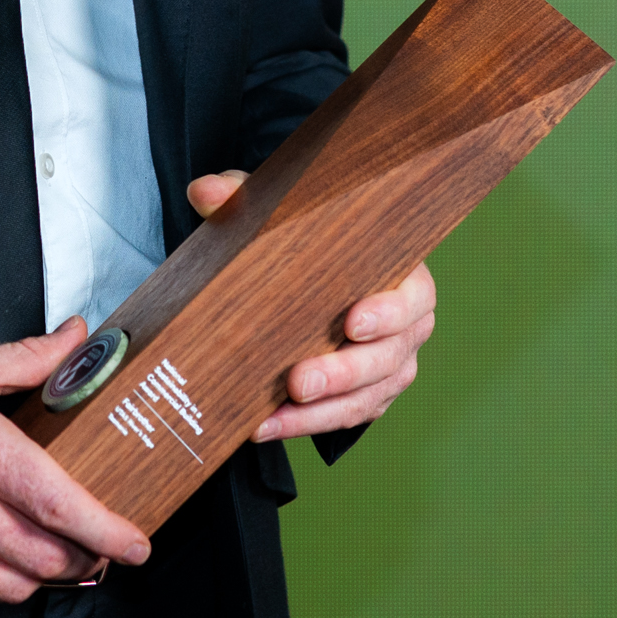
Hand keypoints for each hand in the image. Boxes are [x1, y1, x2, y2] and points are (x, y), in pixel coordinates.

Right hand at [0, 318, 152, 600]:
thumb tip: (75, 340)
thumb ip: (27, 360)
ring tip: (55, 549)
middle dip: (88, 558)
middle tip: (103, 544)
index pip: (59, 504)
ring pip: (15, 587)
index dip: (108, 531)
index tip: (135, 542)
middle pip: (48, 558)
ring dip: (44, 573)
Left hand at [186, 170, 438, 441]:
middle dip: (343, 373)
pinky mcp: (365, 397)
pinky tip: (264, 425)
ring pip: (367, 398)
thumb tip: (204, 191)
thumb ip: (246, 199)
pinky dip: (303, 425)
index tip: (352, 322)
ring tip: (273, 416)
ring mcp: (388, 366)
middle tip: (299, 381)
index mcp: (402, 277)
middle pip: (387, 358)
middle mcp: (404, 328)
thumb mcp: (277, 214)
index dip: (389, 312)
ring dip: (320, 411)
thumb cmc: (305, 241)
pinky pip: (341, 419)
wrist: (301, 274)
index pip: (412, 297)